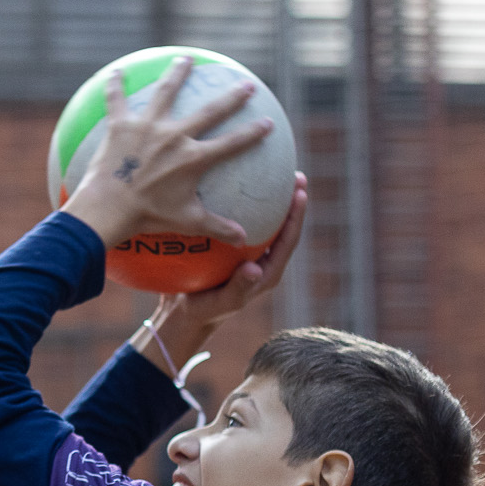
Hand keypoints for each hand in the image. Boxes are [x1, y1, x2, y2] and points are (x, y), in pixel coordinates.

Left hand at [62, 55, 276, 248]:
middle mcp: (175, 136)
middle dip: (231, 96)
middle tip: (246, 84)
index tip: (267, 122)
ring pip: (166, 92)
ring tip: (187, 59)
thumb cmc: (147, 217)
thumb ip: (217, 227)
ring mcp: (147, 127)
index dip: (252, 132)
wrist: (108, 209)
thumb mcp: (187, 222)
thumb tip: (245, 240)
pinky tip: (116, 71)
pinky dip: (115, 85)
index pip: (232, 143)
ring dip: (178, 74)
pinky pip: (117, 100)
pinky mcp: (120, 126)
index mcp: (194, 158)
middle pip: (210, 110)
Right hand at [130, 173, 307, 377]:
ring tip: (270, 172)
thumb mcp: (221, 302)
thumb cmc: (205, 311)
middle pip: (282, 226)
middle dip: (291, 200)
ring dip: (270, 199)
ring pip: (264, 222)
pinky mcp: (230, 248)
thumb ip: (239, 288)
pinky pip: (239, 222)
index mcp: (267, 272)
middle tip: (295, 175)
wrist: (183, 313)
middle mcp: (262, 260)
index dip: (297, 217)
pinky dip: (240, 204)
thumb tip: (254, 268)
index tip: (301, 193)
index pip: (288, 241)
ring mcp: (246, 253)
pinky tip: (230, 184)